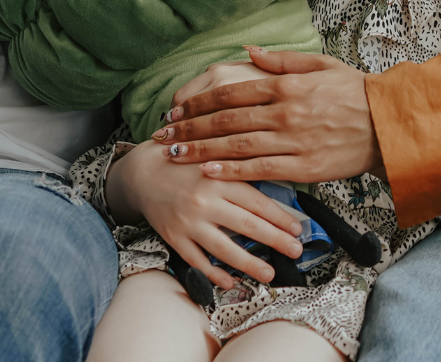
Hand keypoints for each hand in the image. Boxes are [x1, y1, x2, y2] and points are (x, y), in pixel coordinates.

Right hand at [103, 139, 304, 290]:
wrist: (143, 173)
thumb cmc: (185, 164)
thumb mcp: (214, 159)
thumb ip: (240, 170)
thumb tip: (275, 186)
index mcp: (219, 178)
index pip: (257, 201)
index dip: (280, 217)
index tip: (297, 229)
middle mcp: (205, 201)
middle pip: (246, 225)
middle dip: (275, 240)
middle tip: (296, 252)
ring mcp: (188, 222)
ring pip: (223, 248)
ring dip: (249, 263)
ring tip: (269, 273)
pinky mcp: (174, 237)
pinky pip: (197, 260)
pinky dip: (214, 273)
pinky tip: (230, 281)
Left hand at [155, 47, 380, 184]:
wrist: (388, 125)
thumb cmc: (355, 92)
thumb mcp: (321, 65)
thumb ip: (282, 60)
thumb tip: (248, 50)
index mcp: (286, 85)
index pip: (230, 92)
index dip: (198, 102)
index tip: (176, 109)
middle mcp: (284, 112)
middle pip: (225, 120)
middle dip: (189, 127)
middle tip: (162, 134)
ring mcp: (292, 141)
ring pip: (235, 146)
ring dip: (200, 150)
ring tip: (173, 154)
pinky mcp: (302, 167)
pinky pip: (259, 169)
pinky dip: (231, 171)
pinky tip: (207, 172)